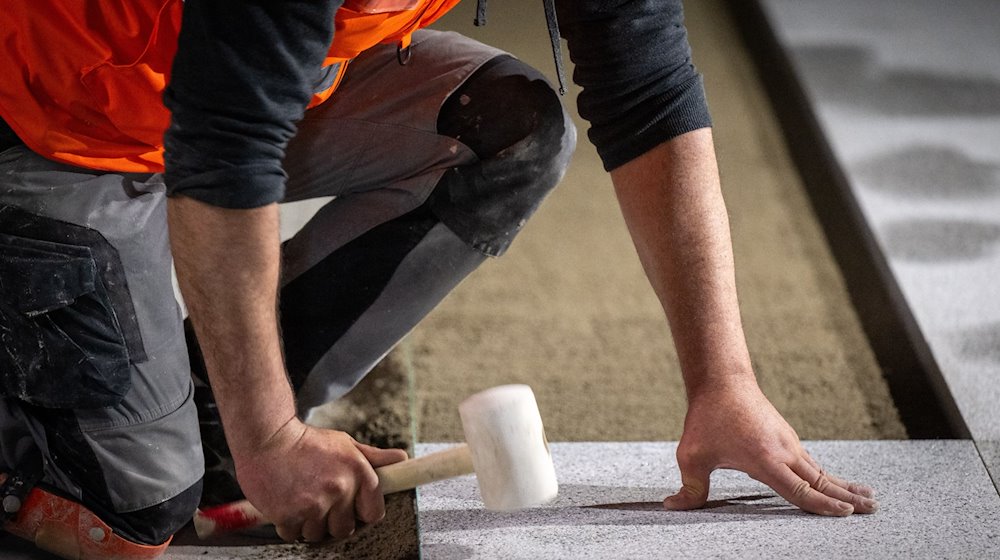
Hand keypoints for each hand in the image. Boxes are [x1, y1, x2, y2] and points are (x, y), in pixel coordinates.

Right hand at [231, 418, 407, 541]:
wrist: (268, 438)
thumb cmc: (306, 442)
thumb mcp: (344, 444)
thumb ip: (374, 458)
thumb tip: (402, 458)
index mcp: (358, 472)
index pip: (374, 513)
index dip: (362, 513)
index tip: (352, 509)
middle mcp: (339, 489)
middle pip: (345, 529)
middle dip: (333, 520)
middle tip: (321, 502)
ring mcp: (314, 504)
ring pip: (318, 534)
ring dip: (309, 523)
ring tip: (302, 499)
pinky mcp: (289, 515)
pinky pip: (294, 535)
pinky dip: (289, 525)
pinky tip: (287, 503)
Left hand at [663, 380, 877, 515]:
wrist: (722, 380)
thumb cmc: (706, 418)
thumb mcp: (691, 456)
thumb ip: (689, 488)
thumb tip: (672, 507)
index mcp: (766, 461)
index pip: (800, 491)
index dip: (822, 506)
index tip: (845, 515)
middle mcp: (785, 452)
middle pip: (822, 481)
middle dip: (848, 497)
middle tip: (874, 509)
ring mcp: (788, 442)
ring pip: (819, 470)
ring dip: (843, 485)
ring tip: (867, 497)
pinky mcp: (785, 436)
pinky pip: (810, 461)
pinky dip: (826, 474)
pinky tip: (832, 481)